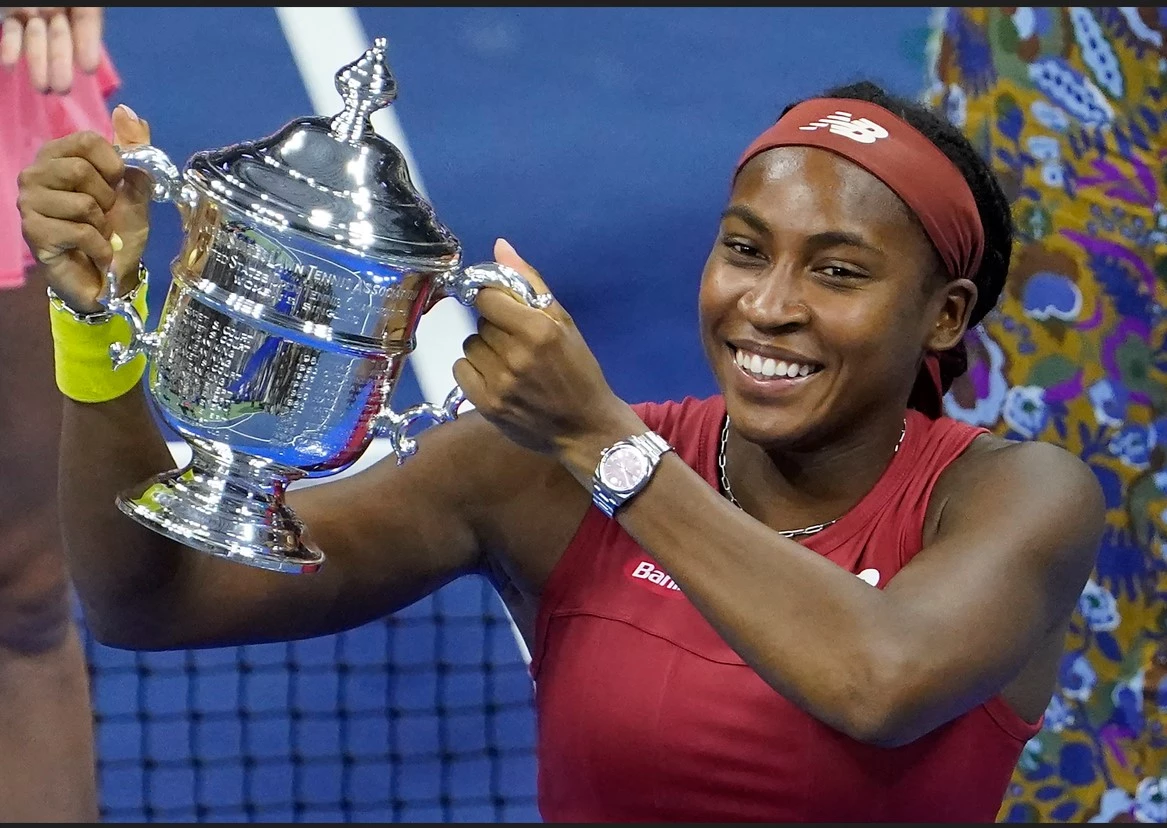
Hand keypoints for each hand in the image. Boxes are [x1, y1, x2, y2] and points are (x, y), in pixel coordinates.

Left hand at [0, 7, 102, 93]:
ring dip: (38, 62)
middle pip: (60, 37)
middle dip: (60, 62)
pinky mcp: (12, 13)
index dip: (87, 44)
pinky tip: (9, 64)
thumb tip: (88, 38)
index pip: (87, 20)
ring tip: (41, 87)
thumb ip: (84, 12)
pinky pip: (11, 31)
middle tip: (61, 88)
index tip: (88, 68)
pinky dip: (9, 47)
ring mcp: (34, 14)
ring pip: (36, 38)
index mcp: (79, 2)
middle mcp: (59, 9)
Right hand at [17, 103, 152, 311]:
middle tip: (106, 215)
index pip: (85, 140)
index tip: (118, 184)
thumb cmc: (118, 231)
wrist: (111, 277)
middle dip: (107, 198)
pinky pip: (79, 231)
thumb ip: (136, 152)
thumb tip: (127, 112)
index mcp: (58, 156)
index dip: (113, 164)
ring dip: (103, 225)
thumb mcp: (136, 190)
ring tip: (98, 233)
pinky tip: (96, 252)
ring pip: (82, 203)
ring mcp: (29, 203)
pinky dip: (100, 246)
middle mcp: (35, 174)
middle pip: (79, 170)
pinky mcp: (33, 232)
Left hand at [453, 238, 637, 457]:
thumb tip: (499, 247)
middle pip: (481, 323)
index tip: (506, 311)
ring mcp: (499, 382)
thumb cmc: (579, 372)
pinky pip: (461, 369)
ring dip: (485, 350)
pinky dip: (475, 371)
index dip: (495, 301)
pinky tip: (497, 378)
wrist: (586, 428)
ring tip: (509, 363)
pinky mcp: (486, 405)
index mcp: (539, 329)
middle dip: (497, 328)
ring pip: (470, 345)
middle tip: (519, 344)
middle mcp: (516, 355)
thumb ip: (530, 283)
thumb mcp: (564, 323)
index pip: (488, 297)